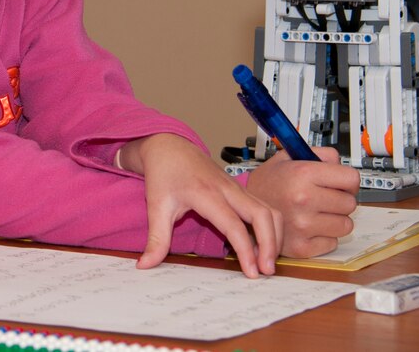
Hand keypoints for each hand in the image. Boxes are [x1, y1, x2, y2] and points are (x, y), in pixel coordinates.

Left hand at [118, 133, 282, 277]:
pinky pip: (263, 207)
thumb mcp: (155, 206)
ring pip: (269, 210)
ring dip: (274, 235)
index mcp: (206, 194)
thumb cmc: (162, 174)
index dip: (246, 250)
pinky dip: (269, 226)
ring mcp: (237, 187)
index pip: (234, 225)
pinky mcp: (240, 189)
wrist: (167, 145)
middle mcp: (227, 189)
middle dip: (270, 244)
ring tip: (267, 261)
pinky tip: (262, 245)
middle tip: (266, 271)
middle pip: (263, 215)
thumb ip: (156, 239)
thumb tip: (144, 265)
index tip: (251, 273)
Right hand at [245, 146, 359, 257]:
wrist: (243, 207)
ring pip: (345, 226)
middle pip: (350, 203)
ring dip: (334, 220)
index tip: (339, 183)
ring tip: (316, 213)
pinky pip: (332, 243)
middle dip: (340, 200)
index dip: (346, 180)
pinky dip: (324, 237)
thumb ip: (319, 154)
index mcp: (303, 173)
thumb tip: (341, 164)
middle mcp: (303, 199)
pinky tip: (309, 228)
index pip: (352, 179)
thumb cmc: (268, 183)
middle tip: (323, 198)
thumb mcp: (289, 157)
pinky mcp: (301, 247)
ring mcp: (303, 225)